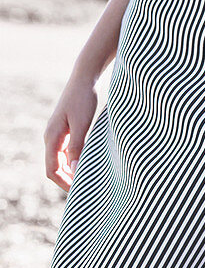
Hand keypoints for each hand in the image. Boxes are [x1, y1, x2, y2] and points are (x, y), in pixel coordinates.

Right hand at [44, 72, 97, 190]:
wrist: (85, 77)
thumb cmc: (84, 98)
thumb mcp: (82, 124)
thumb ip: (78, 147)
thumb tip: (76, 170)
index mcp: (52, 137)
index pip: (52, 169)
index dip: (64, 182)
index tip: (79, 190)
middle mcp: (51, 136)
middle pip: (55, 167)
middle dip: (68, 178)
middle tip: (86, 188)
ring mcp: (58, 132)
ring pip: (62, 159)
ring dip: (72, 169)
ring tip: (89, 177)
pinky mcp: (66, 128)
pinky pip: (67, 150)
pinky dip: (75, 159)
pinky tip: (89, 161)